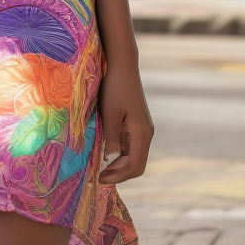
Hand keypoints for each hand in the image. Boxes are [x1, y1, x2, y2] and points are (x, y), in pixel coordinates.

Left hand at [96, 62, 152, 184]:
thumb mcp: (109, 114)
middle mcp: (146, 133)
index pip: (134, 166)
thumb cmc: (114, 87)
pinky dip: (120, 154)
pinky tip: (105, 153)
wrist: (122, 65)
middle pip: (137, 165)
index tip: (99, 179)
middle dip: (119, 174)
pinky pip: (131, 145)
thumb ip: (111, 138)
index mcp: (142, 133)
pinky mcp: (137, 123)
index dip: (118, 176)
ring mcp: (143, 128)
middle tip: (98, 177)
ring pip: (134, 156)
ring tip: (99, 168)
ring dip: (119, 165)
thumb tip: (109, 160)